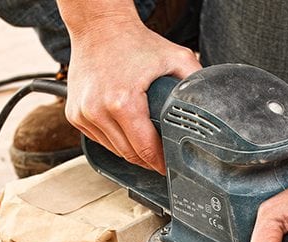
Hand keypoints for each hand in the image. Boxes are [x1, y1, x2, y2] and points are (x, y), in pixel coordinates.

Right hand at [64, 16, 200, 173]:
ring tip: (145, 145)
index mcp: (123, 102)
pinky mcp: (75, 115)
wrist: (98, 26)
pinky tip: (125, 131)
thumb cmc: (132, 41)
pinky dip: (113, 140)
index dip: (160, 164)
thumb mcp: (176, 57)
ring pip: (113, 150)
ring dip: (130, 152)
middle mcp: (98, 111)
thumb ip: (195, 81)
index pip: (145, 149)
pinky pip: (99, 140)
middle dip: (148, 160)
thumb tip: (212, 102)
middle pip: (129, 154)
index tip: (168, 168)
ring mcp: (83, 114)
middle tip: (161, 160)